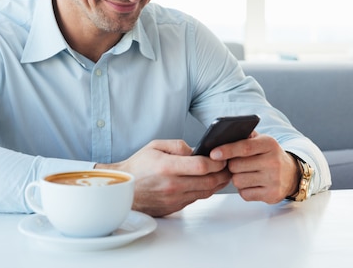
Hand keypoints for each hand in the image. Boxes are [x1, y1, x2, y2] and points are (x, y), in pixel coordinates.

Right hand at [96, 139, 230, 216]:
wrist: (123, 188)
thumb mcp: (155, 146)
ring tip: (223, 173)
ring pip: (206, 192)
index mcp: (167, 167)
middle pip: (209, 181)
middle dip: (223, 173)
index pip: (202, 166)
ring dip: (218, 183)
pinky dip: (205, 190)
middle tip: (229, 166)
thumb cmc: (138, 166)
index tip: (222, 157)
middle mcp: (172, 185)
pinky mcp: (174, 207)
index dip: (216, 161)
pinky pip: (196, 198)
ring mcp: (174, 199)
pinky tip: (208, 182)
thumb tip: (196, 150)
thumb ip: (177, 145)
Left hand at [209, 132, 298, 203]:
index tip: (213, 154)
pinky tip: (253, 183)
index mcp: (269, 144)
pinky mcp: (271, 195)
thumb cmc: (269, 155)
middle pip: (236, 166)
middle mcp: (273, 162)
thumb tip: (222, 136)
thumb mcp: (261, 141)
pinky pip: (244, 194)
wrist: (291, 174)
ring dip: (237, 178)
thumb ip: (245, 137)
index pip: (245, 147)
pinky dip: (244, 190)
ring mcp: (274, 180)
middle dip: (232, 165)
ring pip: (238, 181)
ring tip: (247, 173)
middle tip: (238, 164)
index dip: (227, 150)